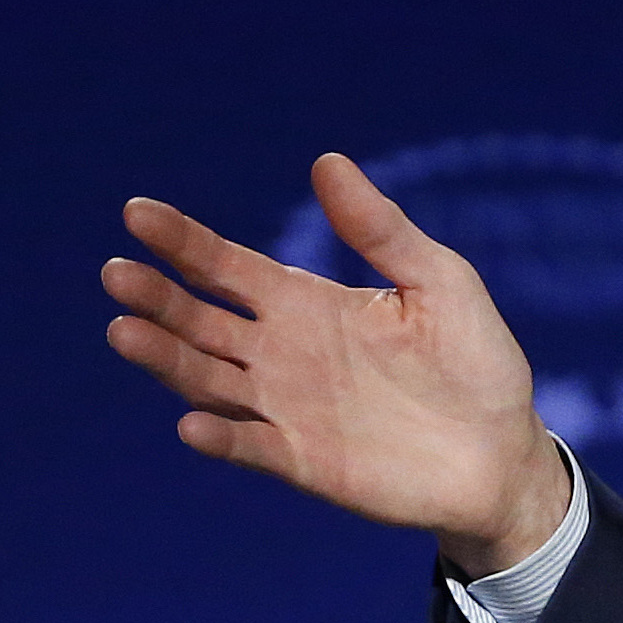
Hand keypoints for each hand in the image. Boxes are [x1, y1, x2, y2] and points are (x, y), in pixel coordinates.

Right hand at [103, 153, 572, 575]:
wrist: (505, 452)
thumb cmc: (476, 362)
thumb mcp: (440, 283)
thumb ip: (382, 231)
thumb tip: (327, 161)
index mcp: (305, 303)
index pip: (225, 266)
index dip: (182, 241)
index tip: (136, 213)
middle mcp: (280, 353)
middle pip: (198, 320)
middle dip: (156, 296)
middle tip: (117, 273)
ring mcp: (286, 409)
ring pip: (205, 379)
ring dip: (165, 359)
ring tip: (123, 331)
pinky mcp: (305, 461)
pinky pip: (251, 447)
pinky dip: (222, 437)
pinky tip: (195, 424)